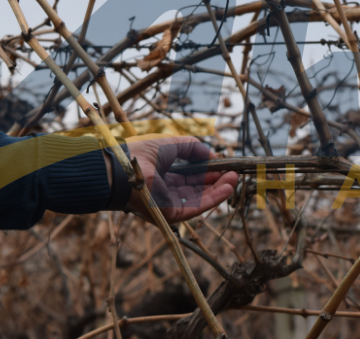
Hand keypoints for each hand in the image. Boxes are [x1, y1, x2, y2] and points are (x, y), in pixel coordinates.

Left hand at [113, 135, 237, 223]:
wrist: (125, 167)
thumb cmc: (142, 153)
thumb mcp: (172, 144)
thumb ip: (193, 148)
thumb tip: (213, 154)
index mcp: (163, 177)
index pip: (190, 177)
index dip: (208, 171)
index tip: (224, 165)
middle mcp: (166, 193)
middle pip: (197, 189)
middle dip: (217, 181)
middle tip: (233, 173)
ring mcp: (169, 205)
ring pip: (200, 199)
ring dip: (219, 189)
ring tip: (235, 179)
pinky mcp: (171, 214)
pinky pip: (198, 207)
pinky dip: (214, 198)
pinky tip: (228, 187)